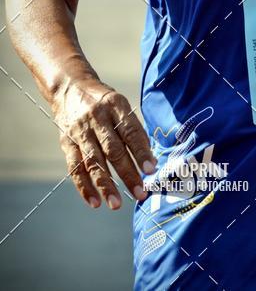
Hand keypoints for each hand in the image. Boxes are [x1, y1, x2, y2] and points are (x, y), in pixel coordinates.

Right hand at [52, 77, 156, 208]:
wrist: (70, 88)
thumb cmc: (104, 102)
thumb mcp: (120, 105)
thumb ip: (133, 129)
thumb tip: (149, 158)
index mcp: (115, 105)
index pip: (130, 131)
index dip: (141, 151)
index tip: (151, 169)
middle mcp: (97, 118)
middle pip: (113, 149)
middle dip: (128, 173)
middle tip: (140, 193)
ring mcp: (80, 131)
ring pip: (93, 161)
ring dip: (105, 185)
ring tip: (116, 204)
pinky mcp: (67, 143)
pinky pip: (75, 167)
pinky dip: (84, 187)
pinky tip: (95, 202)